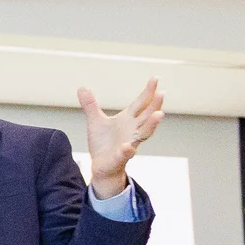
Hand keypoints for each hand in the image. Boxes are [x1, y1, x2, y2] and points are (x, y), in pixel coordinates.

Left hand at [81, 78, 161, 198]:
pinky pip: (126, 154)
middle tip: (162, 93)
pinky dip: (128, 150)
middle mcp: (133, 130)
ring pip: (144, 134)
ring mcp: (130, 144)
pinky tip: (129, 147)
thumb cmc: (103, 143)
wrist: (100, 166)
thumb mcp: (95, 121)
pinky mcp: (120, 157)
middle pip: (147, 116)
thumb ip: (90, 105)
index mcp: (128, 120)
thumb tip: (82, 87)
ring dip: (151, 125)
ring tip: (159, 114)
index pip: (141, 103)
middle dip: (155, 105)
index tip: (155, 79)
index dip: (148, 92)